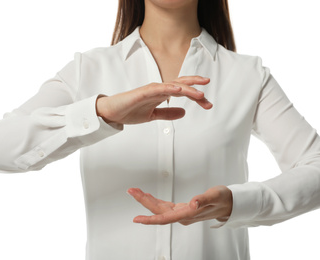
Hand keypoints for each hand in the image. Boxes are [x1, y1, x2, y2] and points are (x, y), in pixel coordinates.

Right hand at [96, 76, 211, 123]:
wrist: (111, 112)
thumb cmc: (129, 111)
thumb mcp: (153, 115)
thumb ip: (167, 113)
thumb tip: (184, 113)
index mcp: (162, 94)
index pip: (182, 92)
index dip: (196, 96)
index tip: (208, 103)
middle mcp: (158, 89)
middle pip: (180, 84)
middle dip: (195, 85)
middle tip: (208, 88)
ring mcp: (150, 90)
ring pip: (172, 86)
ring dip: (186, 88)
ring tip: (199, 93)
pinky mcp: (141, 93)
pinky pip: (157, 89)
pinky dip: (168, 88)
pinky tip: (178, 90)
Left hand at [127, 185, 231, 224]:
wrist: (229, 204)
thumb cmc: (223, 199)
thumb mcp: (214, 195)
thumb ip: (203, 200)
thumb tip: (192, 203)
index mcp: (188, 214)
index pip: (165, 218)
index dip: (150, 219)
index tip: (137, 219)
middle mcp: (183, 215)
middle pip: (158, 211)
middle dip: (144, 201)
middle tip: (132, 191)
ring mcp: (181, 213)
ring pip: (160, 209)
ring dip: (147, 200)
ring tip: (136, 191)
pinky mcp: (182, 209)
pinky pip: (164, 206)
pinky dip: (155, 200)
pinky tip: (149, 196)